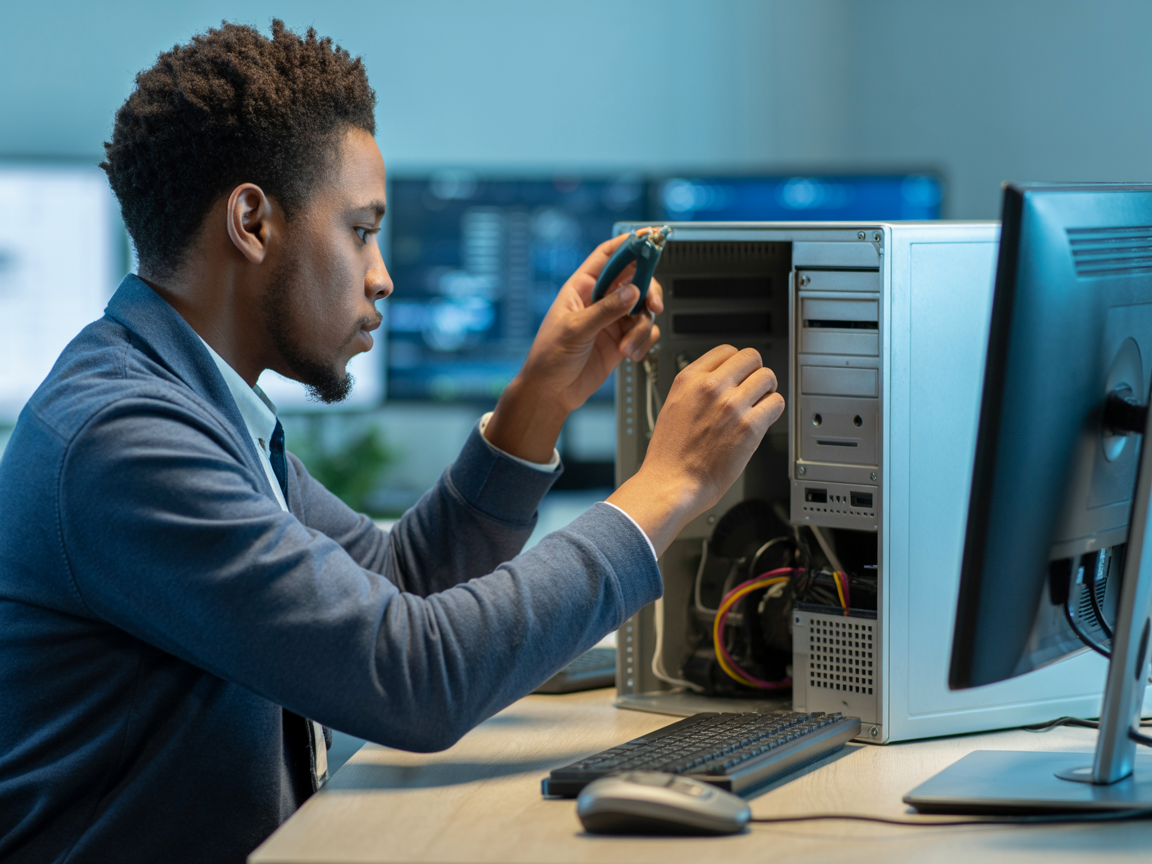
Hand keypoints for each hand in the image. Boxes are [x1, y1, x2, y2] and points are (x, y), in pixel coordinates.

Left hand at [484, 233, 663, 462]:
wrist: (551, 393)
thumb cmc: (550, 358)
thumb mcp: (576, 330)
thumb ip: (606, 310)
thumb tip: (632, 291)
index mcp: (582, 288)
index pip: (608, 256)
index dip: (629, 243)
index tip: (650, 235)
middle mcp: (599, 300)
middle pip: (634, 280)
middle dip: (648, 291)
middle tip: (653, 305)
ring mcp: (613, 321)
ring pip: (643, 310)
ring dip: (641, 329)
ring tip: (627, 347)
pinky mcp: (622, 340)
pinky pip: (645, 333)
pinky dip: (644, 343)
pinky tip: (630, 355)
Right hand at [608, 345, 785, 554]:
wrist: (671, 484)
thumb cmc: (669, 455)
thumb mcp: (673, 406)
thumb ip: (696, 389)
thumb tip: (721, 380)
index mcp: (689, 379)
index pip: (726, 351)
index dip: (737, 363)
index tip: (740, 374)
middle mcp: (711, 387)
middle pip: (751, 358)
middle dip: (755, 372)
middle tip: (754, 387)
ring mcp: (731, 405)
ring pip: (767, 378)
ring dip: (767, 390)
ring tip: (760, 404)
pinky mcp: (749, 427)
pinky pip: (776, 404)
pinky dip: (773, 410)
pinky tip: (762, 420)